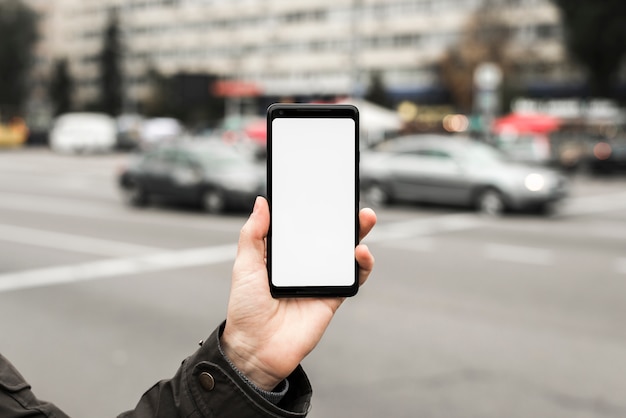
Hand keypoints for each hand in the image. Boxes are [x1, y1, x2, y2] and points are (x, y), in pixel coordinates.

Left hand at [221, 196, 375, 390]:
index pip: (301, 226)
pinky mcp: (333, 297)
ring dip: (358, 234)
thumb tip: (261, 202)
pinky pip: (354, 277)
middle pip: (328, 236)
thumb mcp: (245, 266)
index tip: (321, 190)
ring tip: (364, 219)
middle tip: (350, 201)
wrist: (256, 348)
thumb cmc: (245, 309)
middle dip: (342, 217)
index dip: (312, 209)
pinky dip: (362, 264)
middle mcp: (303, 265)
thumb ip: (253, 234)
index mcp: (282, 255)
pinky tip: (360, 252)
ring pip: (345, 253)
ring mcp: (320, 280)